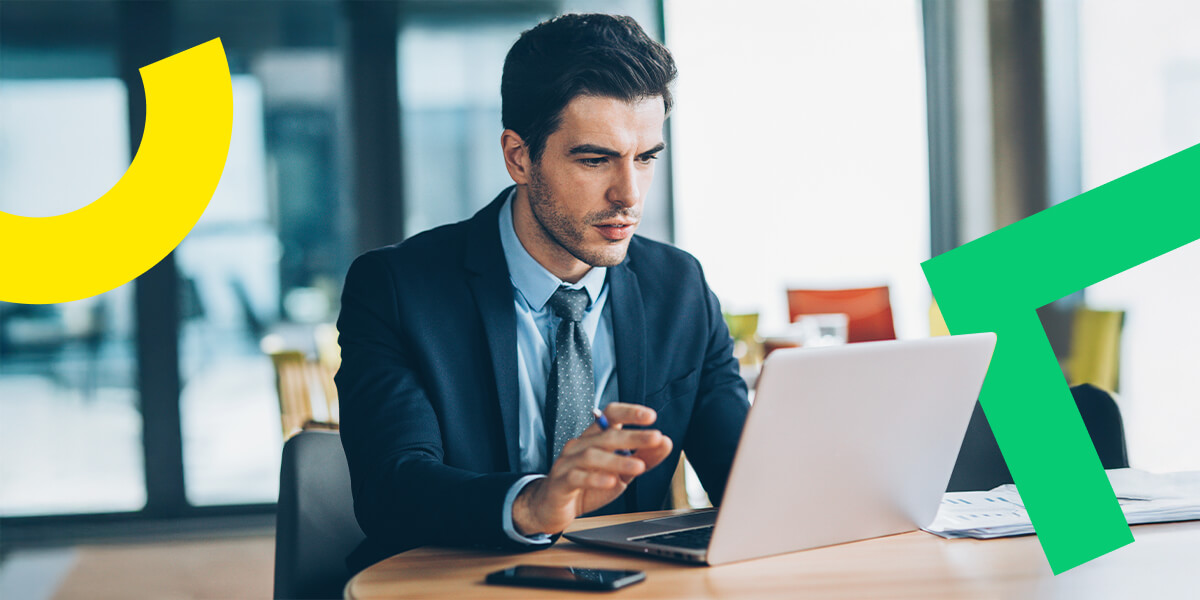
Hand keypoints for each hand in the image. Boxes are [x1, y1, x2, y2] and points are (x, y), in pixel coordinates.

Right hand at [512, 403, 672, 535]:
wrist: (552, 508)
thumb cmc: (586, 486)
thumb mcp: (621, 472)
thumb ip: (643, 457)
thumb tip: (665, 442)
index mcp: (594, 438)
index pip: (610, 415)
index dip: (629, 412)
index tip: (650, 416)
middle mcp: (580, 445)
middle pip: (606, 434)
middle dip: (633, 435)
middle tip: (655, 437)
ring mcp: (568, 462)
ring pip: (592, 455)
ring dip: (618, 459)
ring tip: (639, 465)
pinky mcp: (560, 482)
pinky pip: (577, 477)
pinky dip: (595, 478)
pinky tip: (611, 481)